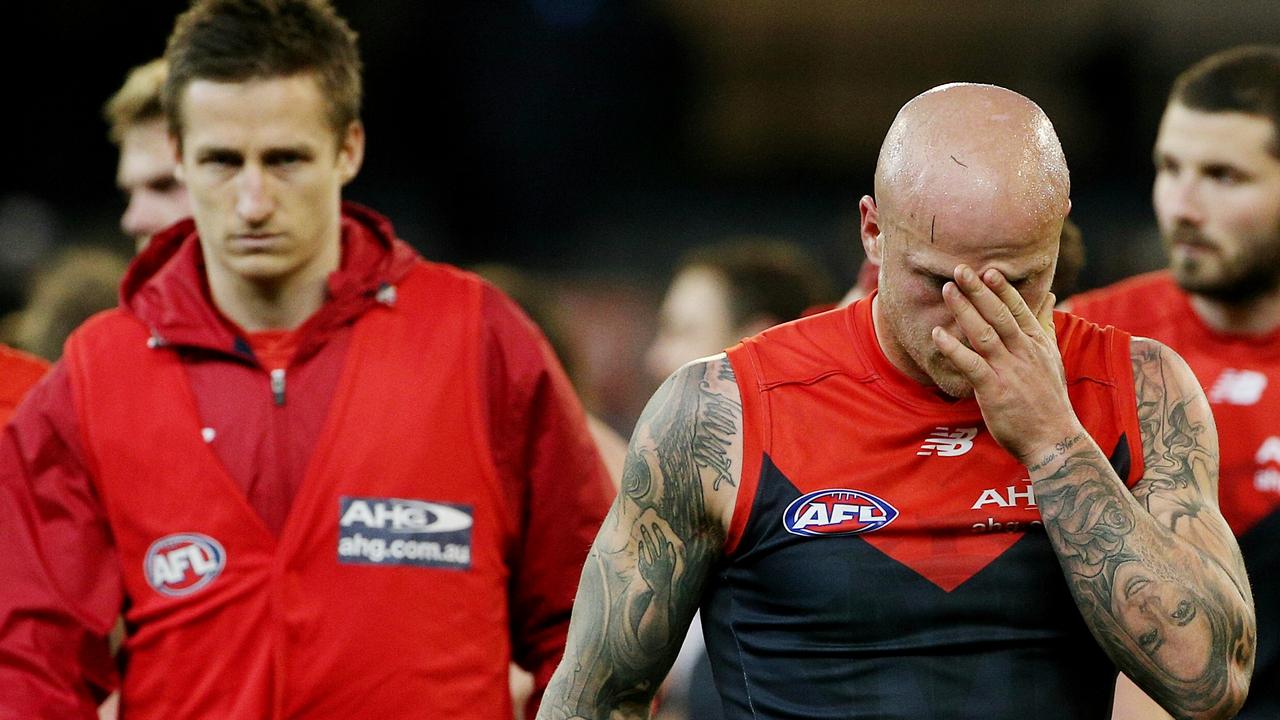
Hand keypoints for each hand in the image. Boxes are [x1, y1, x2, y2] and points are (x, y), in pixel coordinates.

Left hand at [636, 520, 676, 591]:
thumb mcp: (672, 566)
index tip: (654, 524)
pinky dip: (641, 551)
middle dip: (648, 533)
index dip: (658, 532)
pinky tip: (640, 544)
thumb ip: (672, 555)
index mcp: (667, 558)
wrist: (661, 590)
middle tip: (643, 525)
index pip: (662, 541)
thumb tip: (670, 544)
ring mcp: (653, 565)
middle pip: (653, 544)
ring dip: (644, 539)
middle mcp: (660, 561)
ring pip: (648, 549)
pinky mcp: (646, 570)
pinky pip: (642, 558)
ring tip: (641, 531)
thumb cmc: (666, 575)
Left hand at [930, 264, 1081, 464]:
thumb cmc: (1049, 401)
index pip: (1019, 309)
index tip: (988, 269)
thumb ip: (1046, 326)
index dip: (1002, 289)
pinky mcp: (994, 390)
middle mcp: (1024, 353)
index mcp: (1037, 344)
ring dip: (964, 310)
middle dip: (980, 291)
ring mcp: (1010, 371)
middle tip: (960, 269)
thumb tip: (1049, 297)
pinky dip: (953, 348)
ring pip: (984, 333)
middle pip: (1000, 315)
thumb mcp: (1052, 358)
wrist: (1054, 440)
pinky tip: (937, 334)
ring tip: (947, 291)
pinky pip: (971, 364)